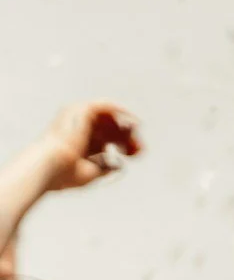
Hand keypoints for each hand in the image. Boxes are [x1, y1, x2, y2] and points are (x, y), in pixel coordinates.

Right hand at [25, 102, 140, 194]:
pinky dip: (122, 111)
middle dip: (128, 137)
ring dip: (126, 126)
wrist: (48, 166)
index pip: (108, 138)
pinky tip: (133, 122)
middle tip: (140, 150)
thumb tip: (119, 165)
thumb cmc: (65, 173)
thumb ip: (105, 167)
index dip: (126, 144)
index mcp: (79, 142)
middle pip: (111, 128)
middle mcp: (79, 128)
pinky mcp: (81, 110)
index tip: (136, 154)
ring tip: (136, 136)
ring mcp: (78, 117)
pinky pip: (106, 105)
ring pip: (111, 117)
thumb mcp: (90, 172)